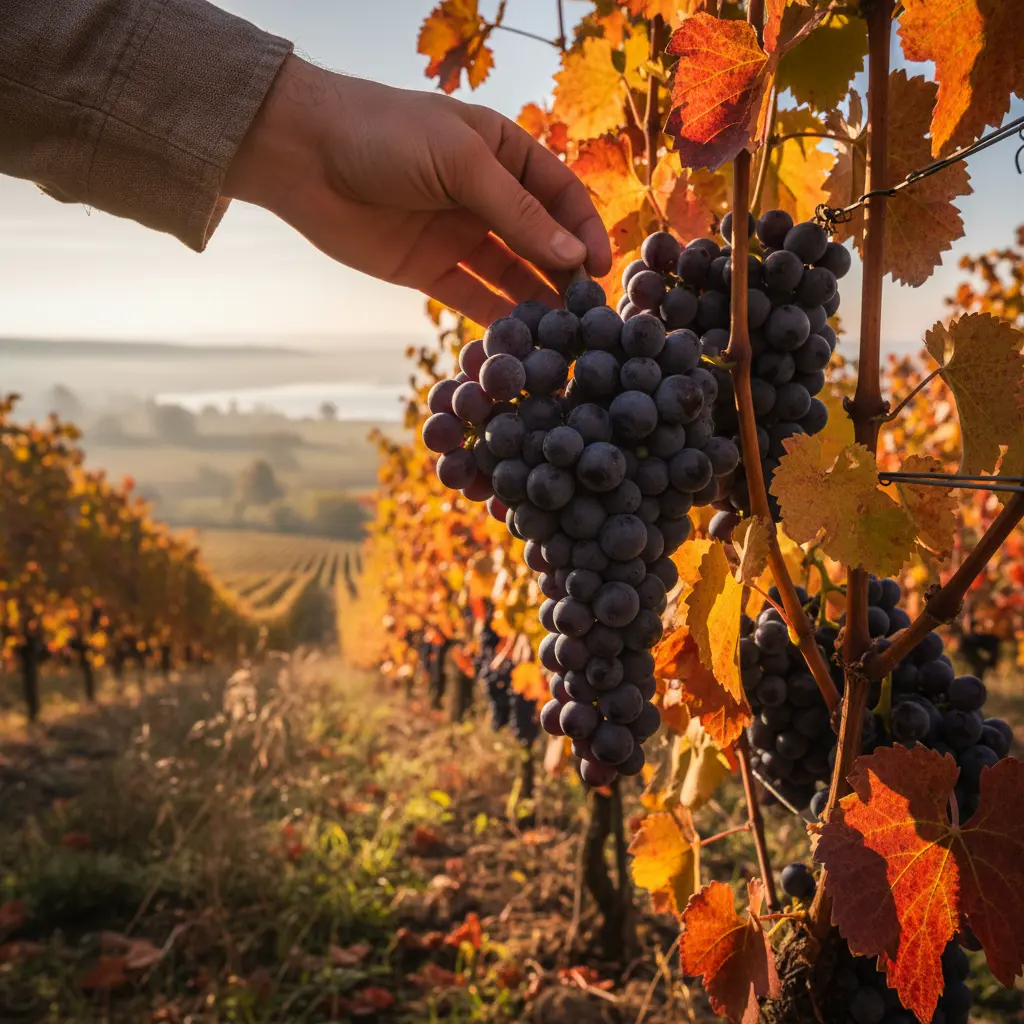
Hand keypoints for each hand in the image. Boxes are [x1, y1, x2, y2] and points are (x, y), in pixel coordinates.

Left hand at [224, 55, 611, 324]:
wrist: (306, 156)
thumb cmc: (387, 137)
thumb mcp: (462, 165)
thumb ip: (519, 213)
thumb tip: (571, 256)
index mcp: (504, 153)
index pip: (561, 195)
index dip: (584, 231)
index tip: (601, 270)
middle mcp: (488, 195)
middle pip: (541, 240)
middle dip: (565, 274)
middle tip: (587, 313)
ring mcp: (460, 234)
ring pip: (511, 274)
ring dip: (536, 301)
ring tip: (560, 334)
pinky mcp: (430, 269)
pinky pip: (473, 297)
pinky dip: (496, 318)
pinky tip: (518, 340)